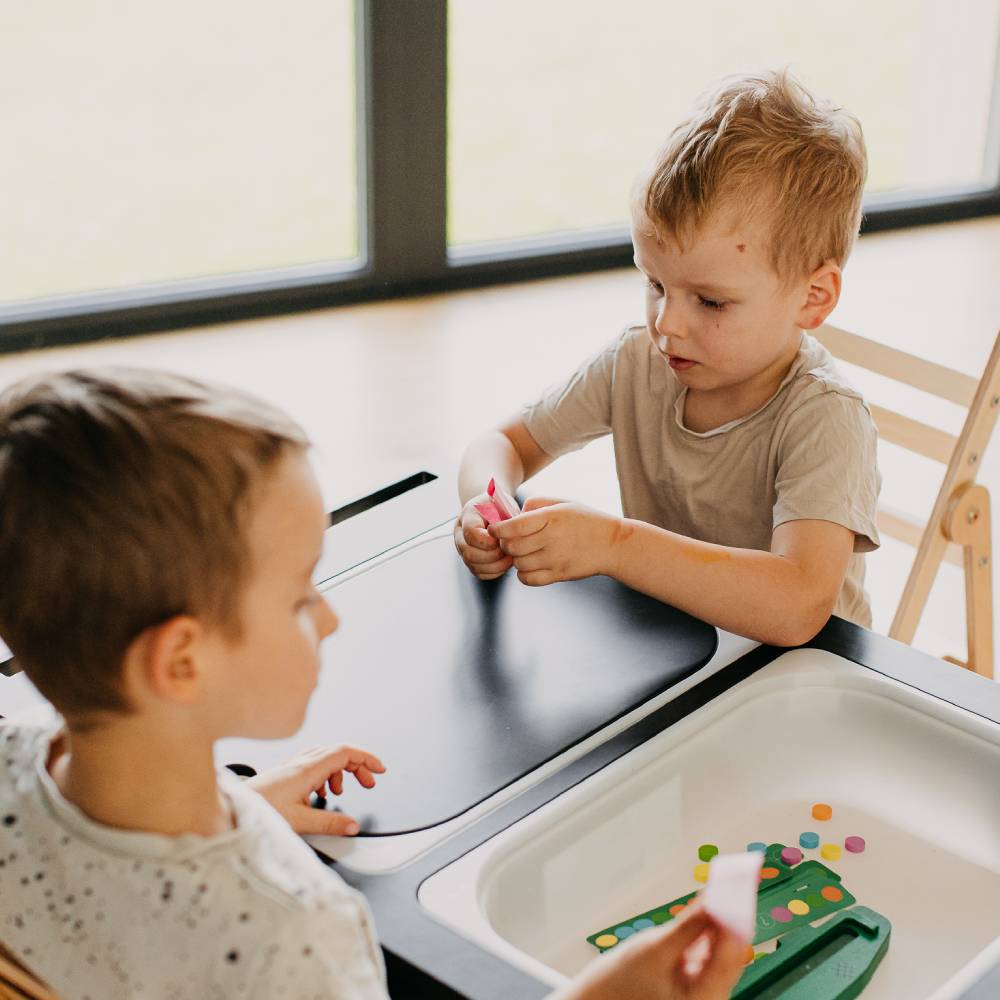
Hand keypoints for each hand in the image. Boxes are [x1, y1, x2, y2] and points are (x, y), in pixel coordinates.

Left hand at [245, 745, 385, 836]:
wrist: (231, 808)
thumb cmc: (258, 810)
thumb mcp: (299, 821)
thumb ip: (329, 824)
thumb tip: (353, 826)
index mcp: (307, 769)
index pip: (345, 752)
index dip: (366, 758)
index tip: (379, 769)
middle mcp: (301, 763)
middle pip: (338, 753)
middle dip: (358, 767)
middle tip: (369, 783)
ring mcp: (292, 766)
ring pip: (325, 758)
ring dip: (340, 771)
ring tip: (342, 791)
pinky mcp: (285, 774)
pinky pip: (313, 765)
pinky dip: (325, 775)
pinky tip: (321, 793)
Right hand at [453, 495, 513, 579]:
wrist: (495, 511)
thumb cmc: (501, 506)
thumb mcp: (503, 503)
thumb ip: (503, 517)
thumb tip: (507, 536)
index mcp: (468, 515)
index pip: (470, 532)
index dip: (487, 541)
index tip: (502, 539)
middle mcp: (460, 533)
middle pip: (469, 553)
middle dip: (493, 555)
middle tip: (510, 551)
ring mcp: (463, 549)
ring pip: (474, 566)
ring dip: (496, 565)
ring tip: (511, 557)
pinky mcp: (471, 562)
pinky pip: (480, 573)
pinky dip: (495, 571)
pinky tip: (506, 562)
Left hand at [489, 498, 623, 585]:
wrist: (612, 544)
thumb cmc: (585, 520)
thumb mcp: (563, 503)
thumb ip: (535, 504)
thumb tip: (513, 516)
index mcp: (551, 518)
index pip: (513, 527)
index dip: (498, 529)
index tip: (494, 530)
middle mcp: (551, 539)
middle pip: (512, 547)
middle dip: (504, 544)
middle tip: (509, 541)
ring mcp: (555, 560)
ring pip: (518, 564)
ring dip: (515, 559)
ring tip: (523, 552)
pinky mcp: (559, 575)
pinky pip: (528, 579)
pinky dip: (523, 574)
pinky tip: (529, 565)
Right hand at [552, 903, 746, 999]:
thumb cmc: (620, 984)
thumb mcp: (653, 949)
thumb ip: (687, 927)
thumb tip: (712, 902)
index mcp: (704, 999)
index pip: (730, 954)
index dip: (735, 918)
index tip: (735, 888)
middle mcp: (710, 997)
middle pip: (729, 952)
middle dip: (729, 916)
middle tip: (731, 882)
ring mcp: (703, 990)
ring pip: (720, 950)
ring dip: (720, 920)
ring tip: (723, 888)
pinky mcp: (695, 980)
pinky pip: (708, 951)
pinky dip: (707, 930)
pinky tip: (707, 907)